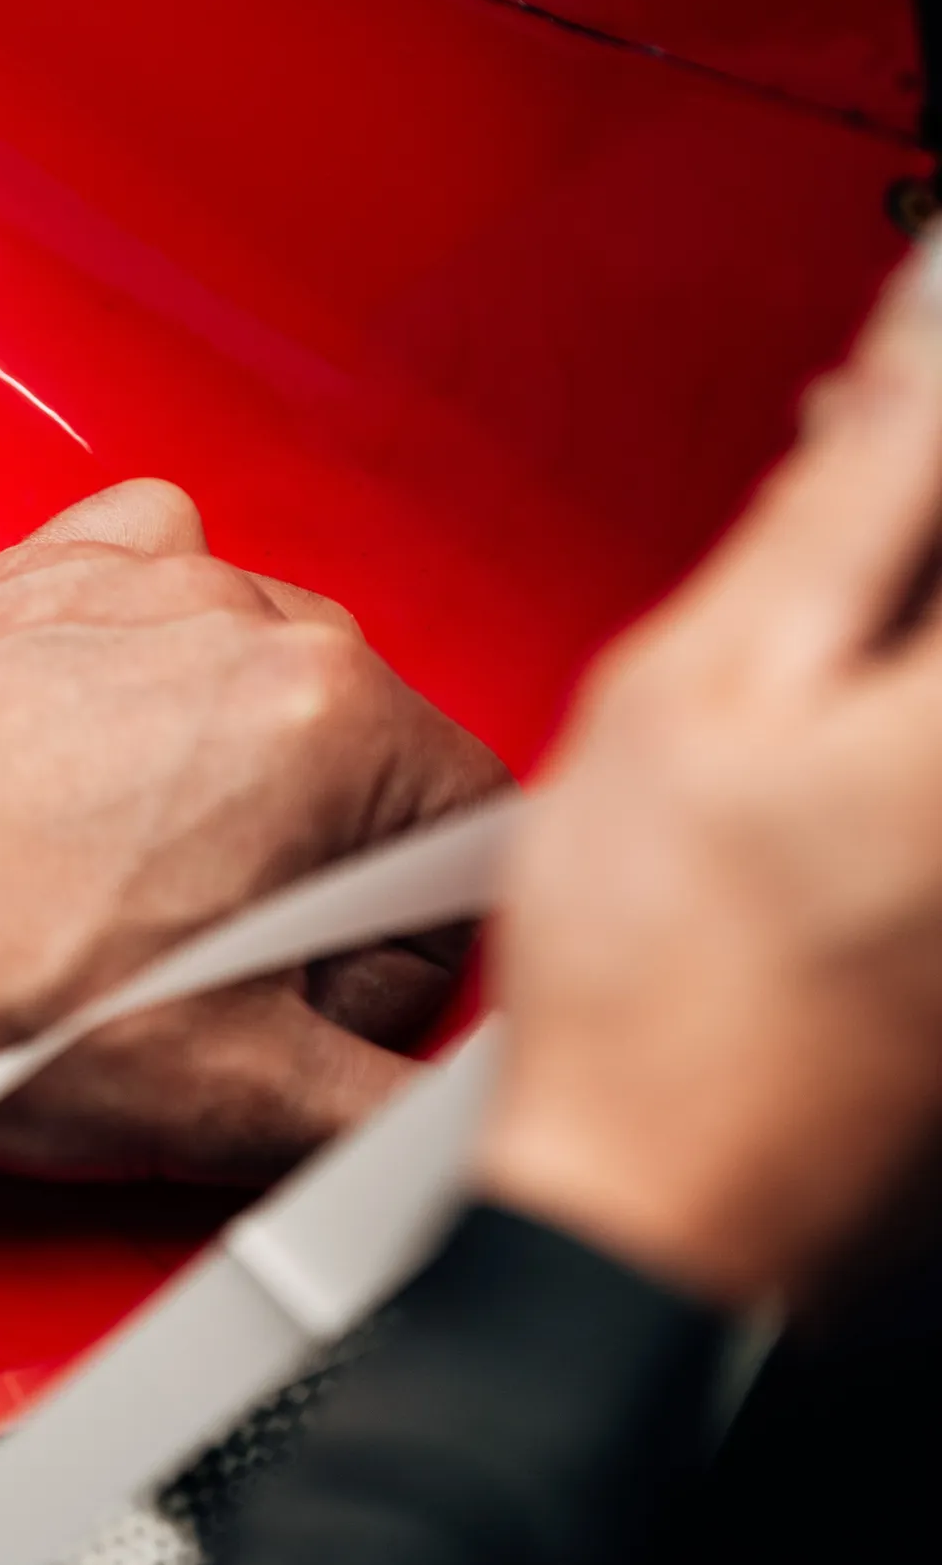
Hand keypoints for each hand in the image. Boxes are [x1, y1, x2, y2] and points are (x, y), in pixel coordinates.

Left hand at [0, 479, 504, 1181]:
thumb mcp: (227, 1100)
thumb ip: (386, 1104)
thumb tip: (444, 1119)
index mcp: (332, 724)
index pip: (473, 834)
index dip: (408, 952)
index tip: (326, 996)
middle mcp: (248, 621)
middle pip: (370, 757)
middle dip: (318, 870)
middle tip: (214, 960)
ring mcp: (145, 580)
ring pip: (267, 679)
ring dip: (235, 773)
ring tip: (135, 870)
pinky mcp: (53, 571)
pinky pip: (160, 579)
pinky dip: (151, 653)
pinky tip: (100, 748)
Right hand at [479, 233, 941, 1306]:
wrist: (658, 1201)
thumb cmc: (651, 980)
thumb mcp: (694, 690)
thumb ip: (838, 508)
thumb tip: (909, 363)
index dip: (916, 422)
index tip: (884, 403)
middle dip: (906, 524)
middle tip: (855, 476)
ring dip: (897, 612)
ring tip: (826, 610)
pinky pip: (939, 766)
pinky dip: (897, 713)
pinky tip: (839, 715)